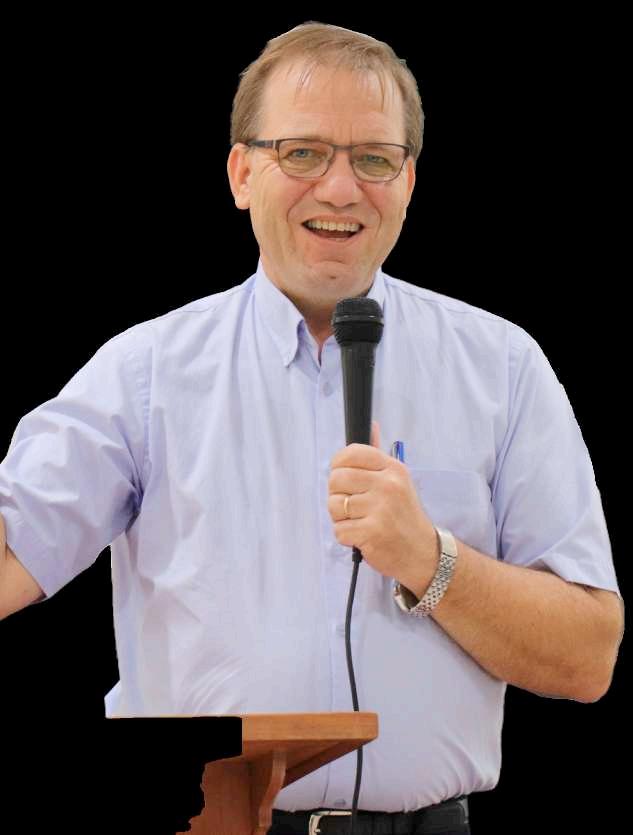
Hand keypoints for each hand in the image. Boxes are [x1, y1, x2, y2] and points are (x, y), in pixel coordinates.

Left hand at [327, 421, 438, 591]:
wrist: (423, 552)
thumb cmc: (404, 514)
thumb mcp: (398, 479)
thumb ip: (378, 455)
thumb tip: (371, 425)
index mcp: (393, 468)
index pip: (350, 453)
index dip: (338, 465)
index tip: (344, 478)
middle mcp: (388, 485)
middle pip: (336, 478)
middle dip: (337, 494)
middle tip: (353, 505)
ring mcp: (380, 509)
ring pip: (334, 505)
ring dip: (341, 517)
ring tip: (360, 521)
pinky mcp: (372, 532)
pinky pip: (339, 530)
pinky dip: (346, 536)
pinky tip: (362, 535)